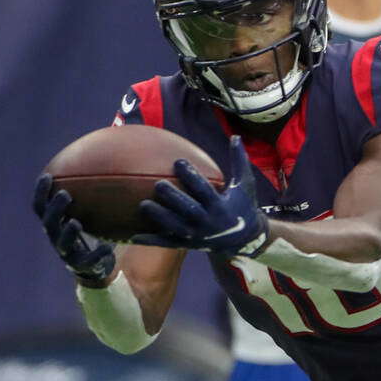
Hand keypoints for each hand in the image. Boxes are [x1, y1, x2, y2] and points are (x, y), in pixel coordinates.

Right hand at [33, 174, 115, 282]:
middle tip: (65, 194)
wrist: (95, 267)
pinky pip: (89, 260)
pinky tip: (106, 247)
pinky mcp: (82, 266)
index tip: (48, 176)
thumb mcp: (91, 214)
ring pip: (62, 243)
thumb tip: (108, 167)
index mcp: (55, 224)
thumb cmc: (92, 233)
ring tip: (75, 222)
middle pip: (49, 223)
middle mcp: (56, 237)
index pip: (41, 207)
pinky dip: (97, 253)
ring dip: (68, 232)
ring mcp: (67, 253)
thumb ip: (93, 195)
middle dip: (54, 208)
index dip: (41, 192)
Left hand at [133, 135, 268, 256]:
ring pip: (175, 227)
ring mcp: (196, 235)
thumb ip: (239, 161)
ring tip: (143, 205)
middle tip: (158, 185)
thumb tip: (235, 136)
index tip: (178, 162)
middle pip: (189, 210)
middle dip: (174, 198)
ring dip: (159, 217)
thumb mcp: (245, 184)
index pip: (204, 190)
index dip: (191, 177)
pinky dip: (152, 241)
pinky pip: (168, 243)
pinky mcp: (188, 244)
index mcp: (220, 206)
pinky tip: (134, 236)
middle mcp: (208, 222)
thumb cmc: (243, 206)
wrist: (244, 239)